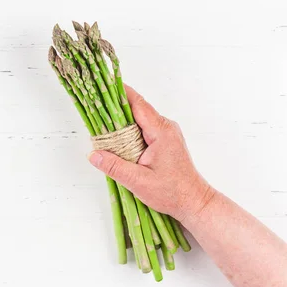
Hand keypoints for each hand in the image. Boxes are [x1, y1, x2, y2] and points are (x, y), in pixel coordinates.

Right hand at [88, 85, 215, 222]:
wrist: (194, 202)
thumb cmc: (172, 192)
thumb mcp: (138, 181)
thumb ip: (115, 167)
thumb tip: (93, 154)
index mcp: (161, 131)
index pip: (137, 104)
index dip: (119, 94)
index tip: (103, 85)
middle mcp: (165, 127)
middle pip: (136, 109)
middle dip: (114, 108)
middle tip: (94, 108)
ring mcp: (166, 133)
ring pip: (138, 119)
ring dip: (121, 121)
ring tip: (100, 123)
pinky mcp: (163, 140)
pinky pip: (143, 128)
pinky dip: (128, 131)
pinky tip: (116, 138)